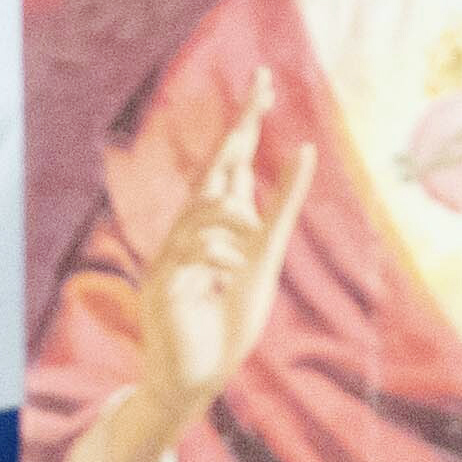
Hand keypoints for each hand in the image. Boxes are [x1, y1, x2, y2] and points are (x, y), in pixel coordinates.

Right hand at [122, 72, 313, 454]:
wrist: (194, 376)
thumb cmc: (227, 322)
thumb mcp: (262, 263)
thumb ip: (275, 215)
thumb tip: (299, 156)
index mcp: (215, 225)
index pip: (230, 164)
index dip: (246, 124)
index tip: (263, 86)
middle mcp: (189, 230)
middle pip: (216, 168)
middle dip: (243, 128)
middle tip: (263, 88)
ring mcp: (171, 252)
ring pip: (208, 210)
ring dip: (235, 227)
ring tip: (243, 259)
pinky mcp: (162, 279)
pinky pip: (196, 250)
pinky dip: (219, 261)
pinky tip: (224, 280)